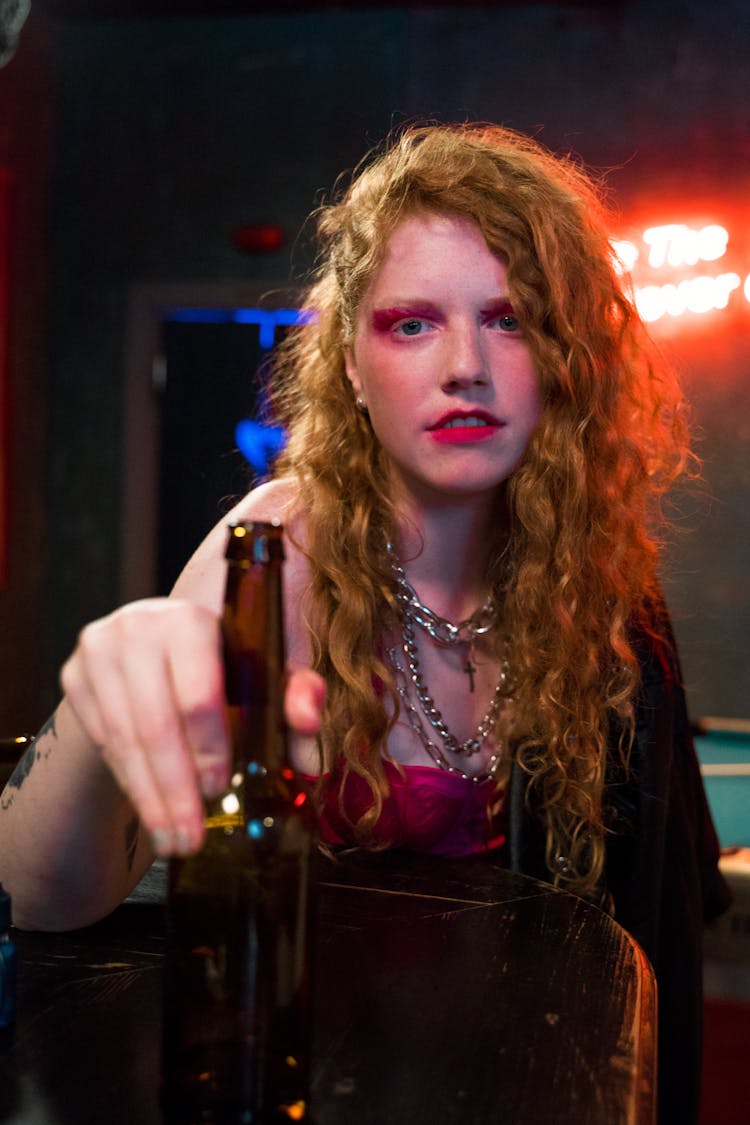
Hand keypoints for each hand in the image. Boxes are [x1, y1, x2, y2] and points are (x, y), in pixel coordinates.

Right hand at [60, 598, 324, 856]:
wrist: (160, 646)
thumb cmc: (225, 661)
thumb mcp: (267, 672)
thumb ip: (296, 697)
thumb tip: (309, 731)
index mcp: (191, 619)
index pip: (197, 693)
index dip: (208, 747)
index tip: (218, 790)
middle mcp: (138, 627)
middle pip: (154, 724)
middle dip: (175, 789)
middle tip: (191, 837)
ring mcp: (99, 650)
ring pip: (124, 740)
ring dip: (149, 797)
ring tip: (173, 839)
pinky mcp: (74, 675)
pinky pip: (103, 742)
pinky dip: (129, 781)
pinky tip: (151, 810)